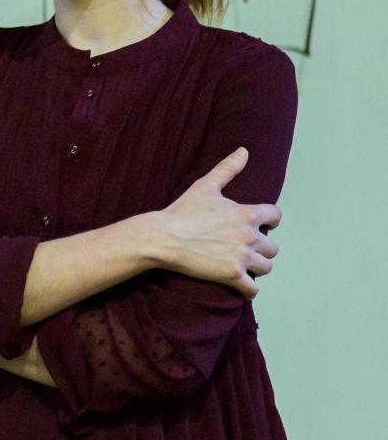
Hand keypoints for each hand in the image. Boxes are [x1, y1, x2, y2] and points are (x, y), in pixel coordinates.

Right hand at [153, 148, 280, 296]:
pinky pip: (253, 289)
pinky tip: (240, 286)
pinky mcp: (231, 275)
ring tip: (242, 266)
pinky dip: (248, 289)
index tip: (259, 224)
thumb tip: (243, 150)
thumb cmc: (182, 211)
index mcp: (247, 213)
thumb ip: (227, 169)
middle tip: (245, 249)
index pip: (276, 217)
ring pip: (266, 267)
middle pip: (272, 247)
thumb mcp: (205, 186)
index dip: (269, 221)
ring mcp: (241, 257)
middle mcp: (249, 236)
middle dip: (261, 248)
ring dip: (256, 267)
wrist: (162, 238)